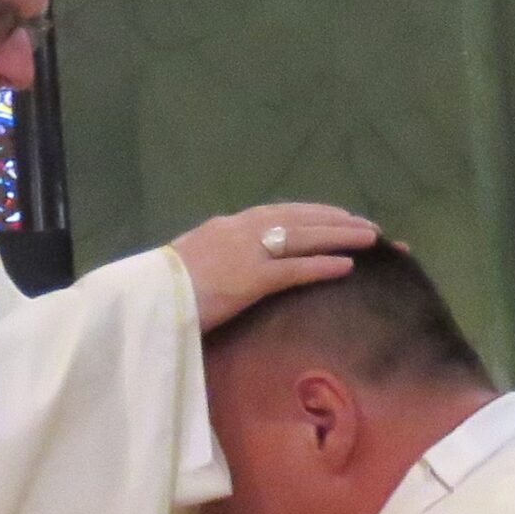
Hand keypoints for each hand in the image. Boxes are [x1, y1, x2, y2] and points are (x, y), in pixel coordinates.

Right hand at [172, 204, 376, 332]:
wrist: (142, 300)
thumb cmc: (163, 290)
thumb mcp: (194, 263)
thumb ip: (220, 258)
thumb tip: (237, 266)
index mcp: (227, 226)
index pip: (280, 213)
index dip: (313, 213)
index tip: (338, 215)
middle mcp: (240, 229)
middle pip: (300, 218)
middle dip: (337, 220)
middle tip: (368, 225)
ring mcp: (245, 252)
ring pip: (304, 236)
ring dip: (340, 235)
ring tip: (371, 238)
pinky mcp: (248, 279)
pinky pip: (294, 269)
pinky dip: (322, 265)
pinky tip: (347, 267)